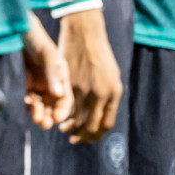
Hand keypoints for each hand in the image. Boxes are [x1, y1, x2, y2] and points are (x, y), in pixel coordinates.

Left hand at [22, 15, 72, 129]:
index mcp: (64, 79)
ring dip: (39, 114)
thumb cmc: (39, 43)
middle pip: (54, 107)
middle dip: (50, 117)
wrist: (25, 35)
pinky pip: (31, 102)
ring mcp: (42, 87)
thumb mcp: (48, 57)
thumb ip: (53, 75)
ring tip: (35, 116)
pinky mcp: (30, 86)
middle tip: (44, 123)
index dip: (63, 111)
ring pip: (42, 107)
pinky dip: (29, 106)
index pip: (67, 100)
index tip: (57, 119)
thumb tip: (58, 95)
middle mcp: (54, 85)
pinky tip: (27, 104)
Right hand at [57, 7, 122, 143]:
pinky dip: (63, 118)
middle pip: (91, 127)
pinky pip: (66, 109)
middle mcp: (101, 94)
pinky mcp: (70, 85)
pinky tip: (60, 119)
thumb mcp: (112, 75)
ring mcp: (85, 90)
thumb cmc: (100, 54)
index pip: (106, 124)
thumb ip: (109, 96)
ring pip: (77, 121)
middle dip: (83, 137)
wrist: (86, 34)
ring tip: (66, 130)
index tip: (89, 138)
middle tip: (75, 140)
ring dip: (71, 129)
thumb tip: (103, 116)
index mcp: (114, 92)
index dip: (96, 135)